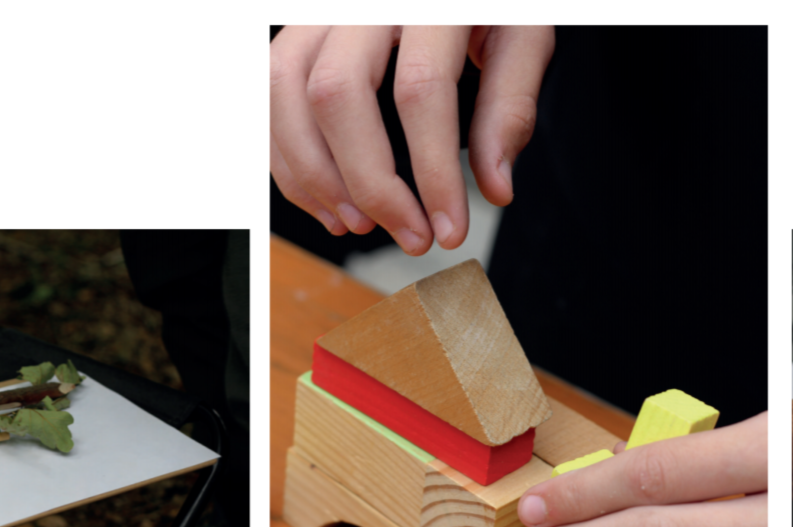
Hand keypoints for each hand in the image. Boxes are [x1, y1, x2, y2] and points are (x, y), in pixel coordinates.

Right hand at [270, 26, 554, 252]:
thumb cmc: (487, 6)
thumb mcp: (521, 40)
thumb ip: (510, 107)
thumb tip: (495, 187)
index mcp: (429, 3)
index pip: (419, 88)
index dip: (433, 172)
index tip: (449, 228)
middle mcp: (364, 2)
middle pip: (337, 93)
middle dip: (369, 184)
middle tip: (411, 236)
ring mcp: (321, 15)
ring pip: (286, 93)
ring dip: (316, 177)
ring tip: (361, 226)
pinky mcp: (299, 34)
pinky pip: (270, 95)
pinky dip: (289, 161)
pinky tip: (330, 203)